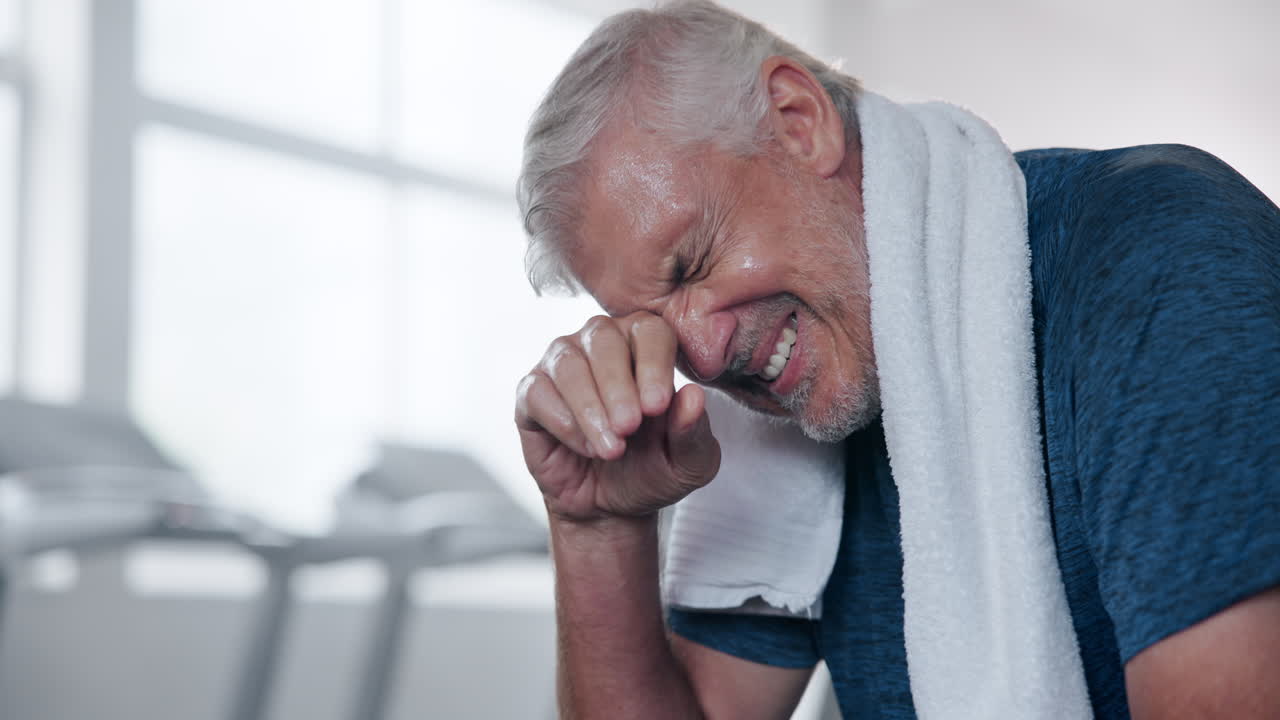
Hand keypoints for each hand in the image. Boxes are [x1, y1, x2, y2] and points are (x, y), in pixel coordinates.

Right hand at [515, 312, 720, 522]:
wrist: (610, 506)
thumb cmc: (651, 470)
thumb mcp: (687, 464)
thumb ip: (693, 431)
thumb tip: (694, 397)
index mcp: (647, 345)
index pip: (649, 330)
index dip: (653, 365)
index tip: (657, 408)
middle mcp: (602, 342)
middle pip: (604, 339)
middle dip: (617, 387)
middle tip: (629, 428)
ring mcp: (563, 363)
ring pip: (568, 363)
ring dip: (590, 408)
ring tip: (611, 450)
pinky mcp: (532, 392)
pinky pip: (538, 392)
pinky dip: (563, 421)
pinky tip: (585, 448)